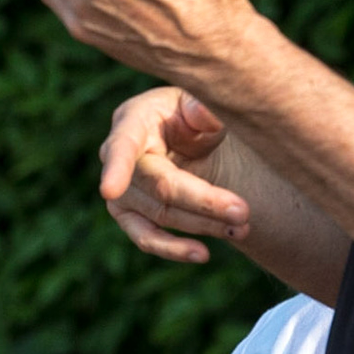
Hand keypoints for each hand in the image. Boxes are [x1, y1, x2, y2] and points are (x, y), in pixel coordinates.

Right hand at [97, 86, 248, 263]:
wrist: (189, 138)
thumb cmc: (192, 113)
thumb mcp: (201, 100)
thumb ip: (204, 106)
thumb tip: (202, 113)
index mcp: (133, 119)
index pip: (123, 145)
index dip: (117, 167)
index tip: (109, 190)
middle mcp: (116, 156)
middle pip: (160, 187)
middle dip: (204, 201)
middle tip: (244, 211)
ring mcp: (122, 190)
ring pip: (163, 215)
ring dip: (204, 225)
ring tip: (243, 226)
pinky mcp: (130, 216)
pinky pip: (148, 239)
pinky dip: (175, 249)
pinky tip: (202, 254)